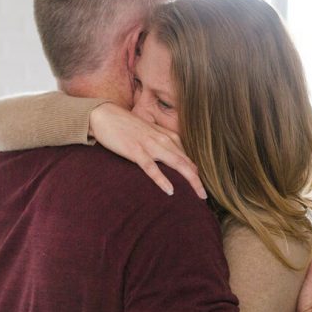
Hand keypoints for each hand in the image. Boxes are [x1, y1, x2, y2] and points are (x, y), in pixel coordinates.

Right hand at [89, 103, 206, 198]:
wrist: (105, 115)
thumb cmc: (127, 126)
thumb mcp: (149, 134)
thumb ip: (162, 145)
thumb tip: (171, 161)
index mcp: (167, 136)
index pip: (187, 157)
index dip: (197, 172)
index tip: (202, 187)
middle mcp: (163, 140)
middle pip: (186, 162)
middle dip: (198, 180)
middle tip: (205, 196)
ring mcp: (150, 145)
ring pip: (176, 164)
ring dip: (190, 180)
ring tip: (199, 195)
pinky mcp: (135, 151)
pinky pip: (151, 168)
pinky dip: (162, 179)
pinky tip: (170, 190)